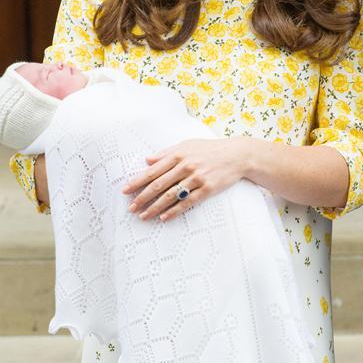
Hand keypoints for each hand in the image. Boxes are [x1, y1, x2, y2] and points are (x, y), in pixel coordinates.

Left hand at [122, 138, 251, 221]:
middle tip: (130, 208)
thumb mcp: (188, 144)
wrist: (237, 155)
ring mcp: (197, 178)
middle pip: (158, 185)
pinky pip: (187, 203)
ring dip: (154, 207)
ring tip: (143, 216)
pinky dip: (174, 211)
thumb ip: (167, 152)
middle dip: (142, 198)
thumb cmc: (210, 149)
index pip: (153, 171)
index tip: (125, 191)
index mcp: (178, 155)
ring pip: (170, 196)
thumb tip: (147, 160)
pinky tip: (164, 218)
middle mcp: (186, 166)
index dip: (137, 182)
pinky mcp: (207, 189)